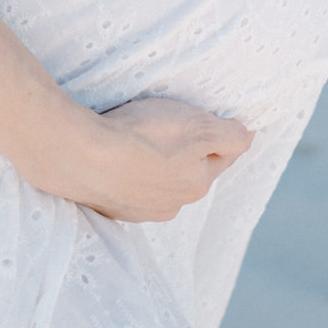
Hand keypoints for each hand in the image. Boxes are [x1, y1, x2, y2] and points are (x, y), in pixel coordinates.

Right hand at [62, 94, 254, 222]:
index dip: (219, 134)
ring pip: (157, 183)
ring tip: (137, 139)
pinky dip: (125, 174)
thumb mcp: (198, 127)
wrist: (80, 154)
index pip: (221, 155)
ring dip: (154, 165)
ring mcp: (138, 209)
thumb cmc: (143, 136)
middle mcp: (172, 204)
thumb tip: (248, 137)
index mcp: (197, 183)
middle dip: (185, 152)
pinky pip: (126, 188)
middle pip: (188, 172)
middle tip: (170, 125)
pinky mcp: (107, 207)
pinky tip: (114, 157)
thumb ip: (230, 135)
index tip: (212, 118)